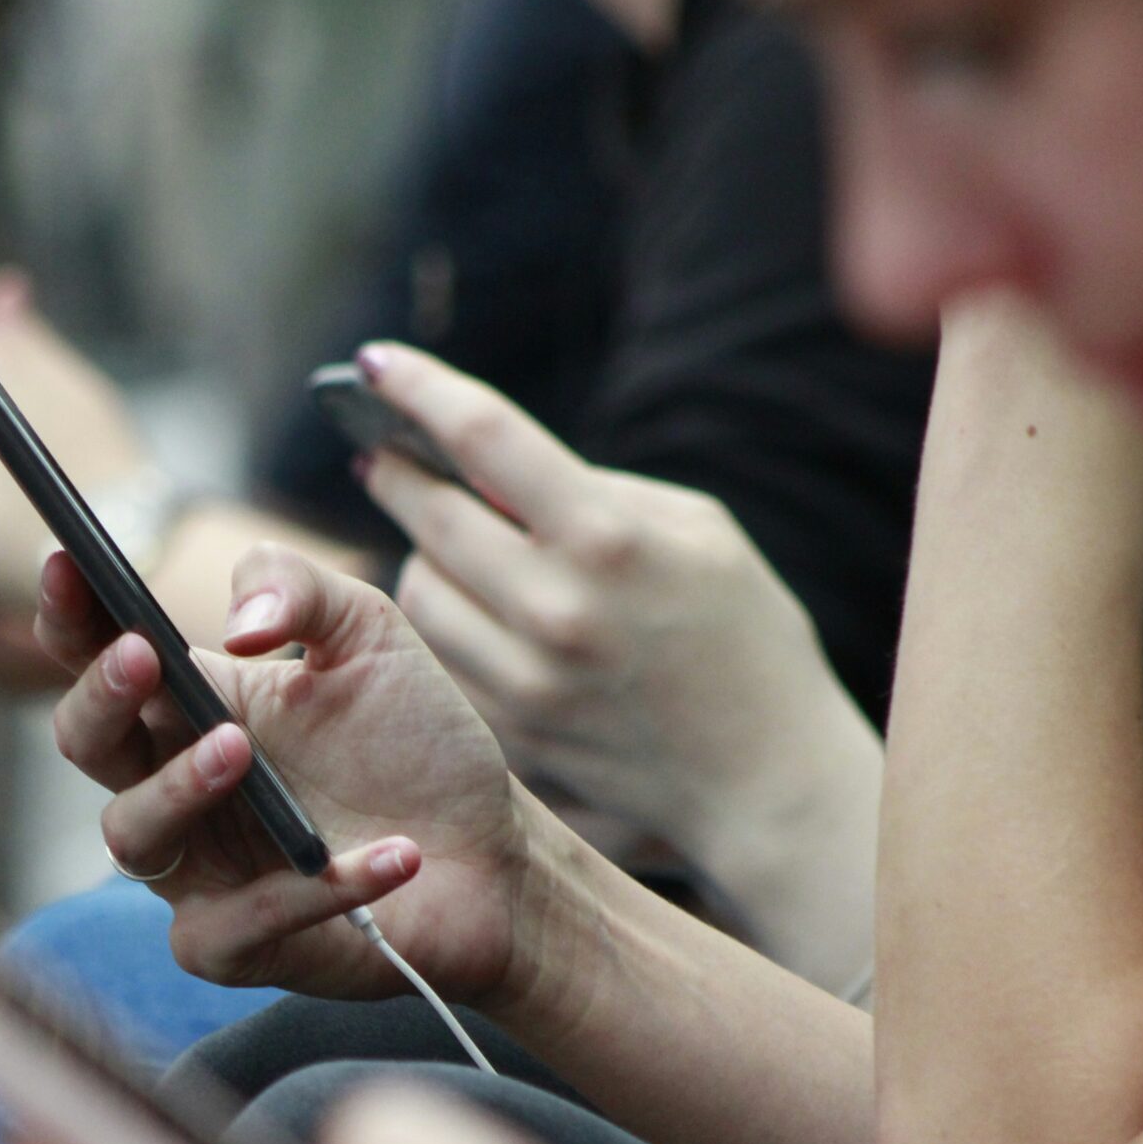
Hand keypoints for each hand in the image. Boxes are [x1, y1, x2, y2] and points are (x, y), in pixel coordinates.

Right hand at [34, 540, 563, 1008]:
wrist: (495, 855)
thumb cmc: (415, 743)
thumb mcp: (369, 634)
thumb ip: (298, 587)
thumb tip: (236, 623)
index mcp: (191, 704)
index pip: (100, 655)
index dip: (69, 613)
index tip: (67, 561)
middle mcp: (176, 784)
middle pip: (87, 743)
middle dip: (100, 698)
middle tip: (142, 658)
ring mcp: (199, 869)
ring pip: (132, 834)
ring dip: (177, 787)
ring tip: (241, 748)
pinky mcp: (239, 946)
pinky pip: (237, 925)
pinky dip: (311, 890)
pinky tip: (394, 855)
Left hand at [351, 344, 877, 874]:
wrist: (768, 779)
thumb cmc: (747, 637)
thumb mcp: (699, 532)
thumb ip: (596, 491)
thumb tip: (492, 468)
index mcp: (608, 537)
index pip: (481, 436)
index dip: (416, 389)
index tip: (374, 363)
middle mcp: (554, 608)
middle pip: (428, 517)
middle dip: (397, 476)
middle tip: (381, 456)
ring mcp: (525, 680)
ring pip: (417, 592)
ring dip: (420, 556)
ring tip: (442, 541)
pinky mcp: (508, 733)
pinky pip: (438, 657)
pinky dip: (445, 624)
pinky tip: (468, 608)